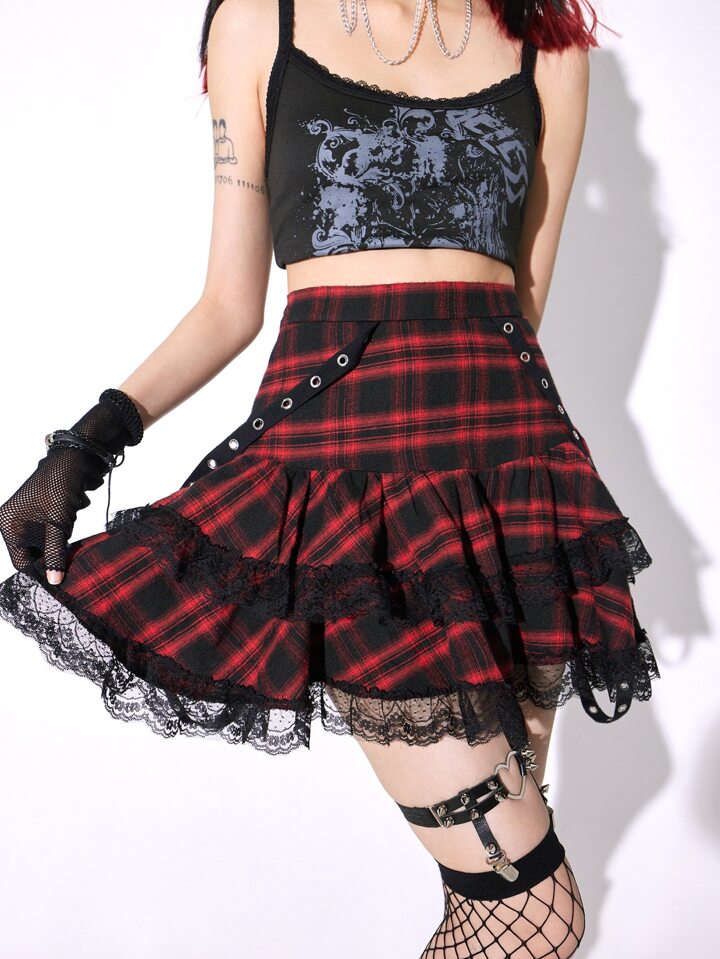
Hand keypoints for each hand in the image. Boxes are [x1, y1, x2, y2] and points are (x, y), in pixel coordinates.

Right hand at [0, 444, 107, 584]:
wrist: (78, 457)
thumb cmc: (61, 485)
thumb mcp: (58, 524)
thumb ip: (54, 553)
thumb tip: (54, 581)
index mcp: (8, 524)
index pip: (21, 562)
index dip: (40, 571)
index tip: (61, 580)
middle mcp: (15, 522)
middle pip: (34, 554)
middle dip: (53, 557)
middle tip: (72, 564)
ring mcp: (31, 517)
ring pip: (48, 544)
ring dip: (62, 543)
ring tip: (70, 532)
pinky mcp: (47, 513)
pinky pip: (56, 533)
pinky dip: (67, 531)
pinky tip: (72, 517)